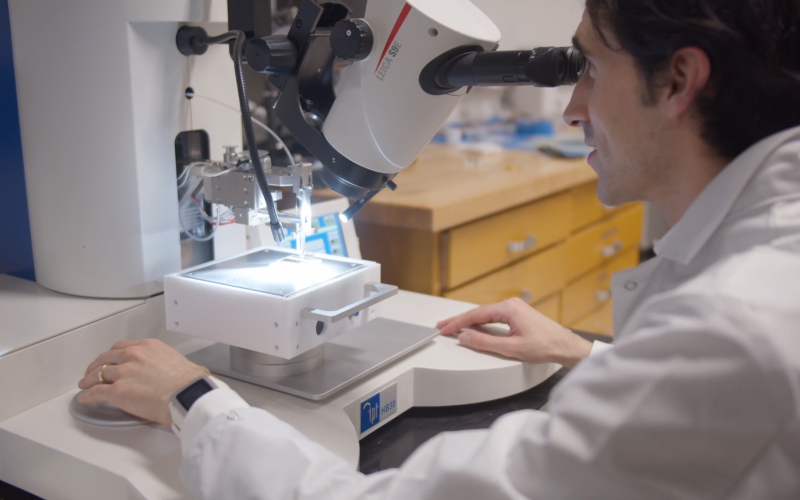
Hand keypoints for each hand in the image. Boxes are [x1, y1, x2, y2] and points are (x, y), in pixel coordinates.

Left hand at [77, 339, 209, 424]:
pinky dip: (88, 395)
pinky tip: (85, 398)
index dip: (113, 355)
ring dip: (89, 379)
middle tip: (93, 370)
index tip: (110, 359)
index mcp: (148, 346)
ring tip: (85, 384)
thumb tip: (187, 373)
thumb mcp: (183, 362)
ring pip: (98, 374)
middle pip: (106, 358)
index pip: (122, 347)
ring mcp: (123, 372)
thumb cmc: (190, 382)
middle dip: (97, 364)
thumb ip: (175, 364)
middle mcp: (133, 355)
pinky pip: (96, 392)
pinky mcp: (116, 391)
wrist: (186, 394)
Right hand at [437, 298, 592, 367]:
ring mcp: (514, 308)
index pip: (476, 315)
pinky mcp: (517, 314)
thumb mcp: (512, 348)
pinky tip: (473, 326)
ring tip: (453, 327)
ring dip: (469, 321)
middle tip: (442, 325)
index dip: (458, 323)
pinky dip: (480, 321)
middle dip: (459, 320)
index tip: (445, 329)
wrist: (565, 346)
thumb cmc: (545, 346)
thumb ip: (486, 343)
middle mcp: (511, 304)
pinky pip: (493, 316)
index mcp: (508, 309)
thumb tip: (466, 338)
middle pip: (478, 312)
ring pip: (485, 314)